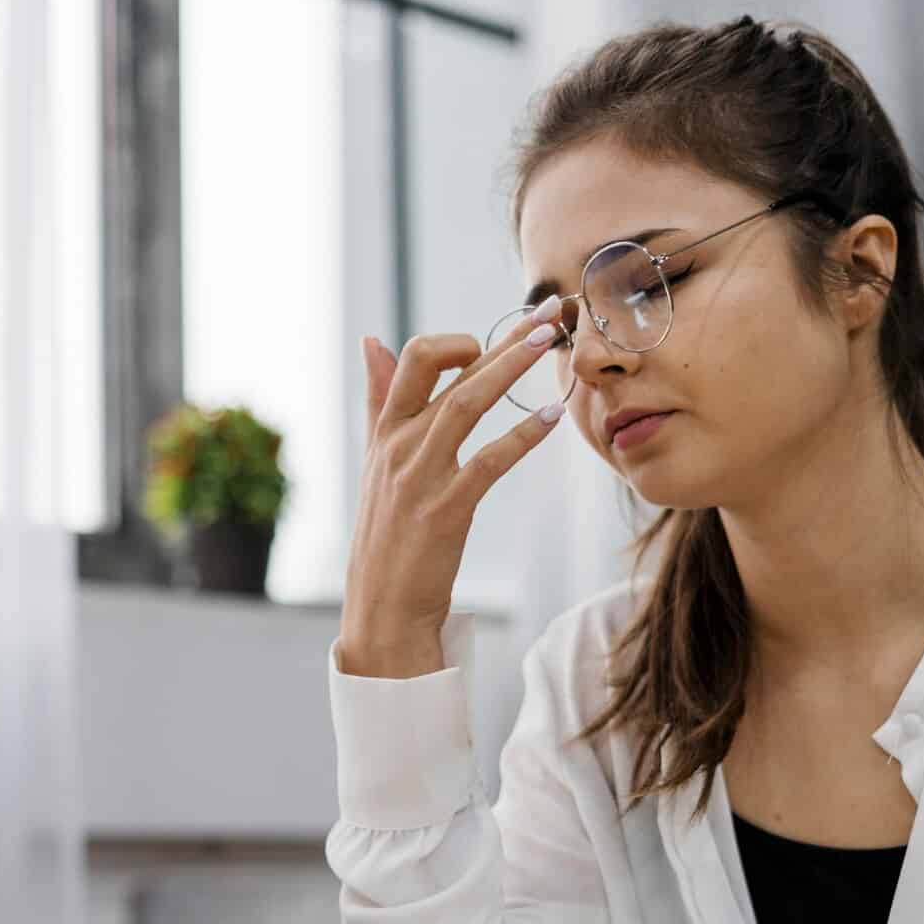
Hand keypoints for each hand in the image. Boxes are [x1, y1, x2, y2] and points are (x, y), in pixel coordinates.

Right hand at [339, 300, 565, 660]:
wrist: (382, 609)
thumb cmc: (386, 538)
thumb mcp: (375, 464)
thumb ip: (378, 401)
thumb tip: (372, 341)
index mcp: (385, 433)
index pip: (414, 360)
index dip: (455, 340)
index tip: (490, 340)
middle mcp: (398, 446)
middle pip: (446, 370)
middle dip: (501, 338)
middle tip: (547, 313)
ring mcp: (420, 476)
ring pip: (466, 403)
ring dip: (509, 367)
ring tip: (547, 343)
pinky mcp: (445, 510)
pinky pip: (488, 461)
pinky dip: (521, 435)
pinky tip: (551, 418)